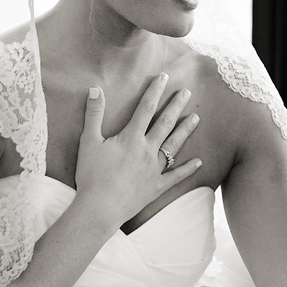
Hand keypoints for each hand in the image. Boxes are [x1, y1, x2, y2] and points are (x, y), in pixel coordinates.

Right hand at [73, 73, 201, 227]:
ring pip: (174, 146)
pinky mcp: (156, 187)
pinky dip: (188, 169)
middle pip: (165, 123)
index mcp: (131, 138)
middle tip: (187, 93)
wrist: (99, 208)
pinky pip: (176, 176)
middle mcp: (147, 150)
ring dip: (185, 131)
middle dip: (176, 106)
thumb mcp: (88, 141)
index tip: (164, 77)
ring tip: (196, 118)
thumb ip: (93, 114)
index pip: (146, 108)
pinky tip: (199, 162)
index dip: (155, 91)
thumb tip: (95, 89)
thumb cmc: (91, 175)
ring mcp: (154, 169)